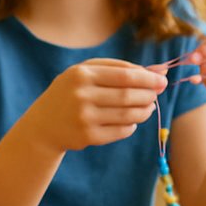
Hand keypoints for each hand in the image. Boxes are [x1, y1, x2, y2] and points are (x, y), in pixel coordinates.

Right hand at [22, 58, 165, 153]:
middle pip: (128, 95)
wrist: (43, 125)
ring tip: (148, 108)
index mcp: (81, 74)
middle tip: (155, 94)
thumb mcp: (87, 73)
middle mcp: (81, 95)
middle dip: (148, 95)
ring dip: (144, 111)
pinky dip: (131, 126)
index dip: (148, 78)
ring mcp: (84, 118)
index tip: (162, 80)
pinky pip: (121, 131)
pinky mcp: (87, 137)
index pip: (125, 75)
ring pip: (127, 115)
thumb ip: (121, 68)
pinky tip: (131, 121)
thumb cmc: (71, 93)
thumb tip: (160, 70)